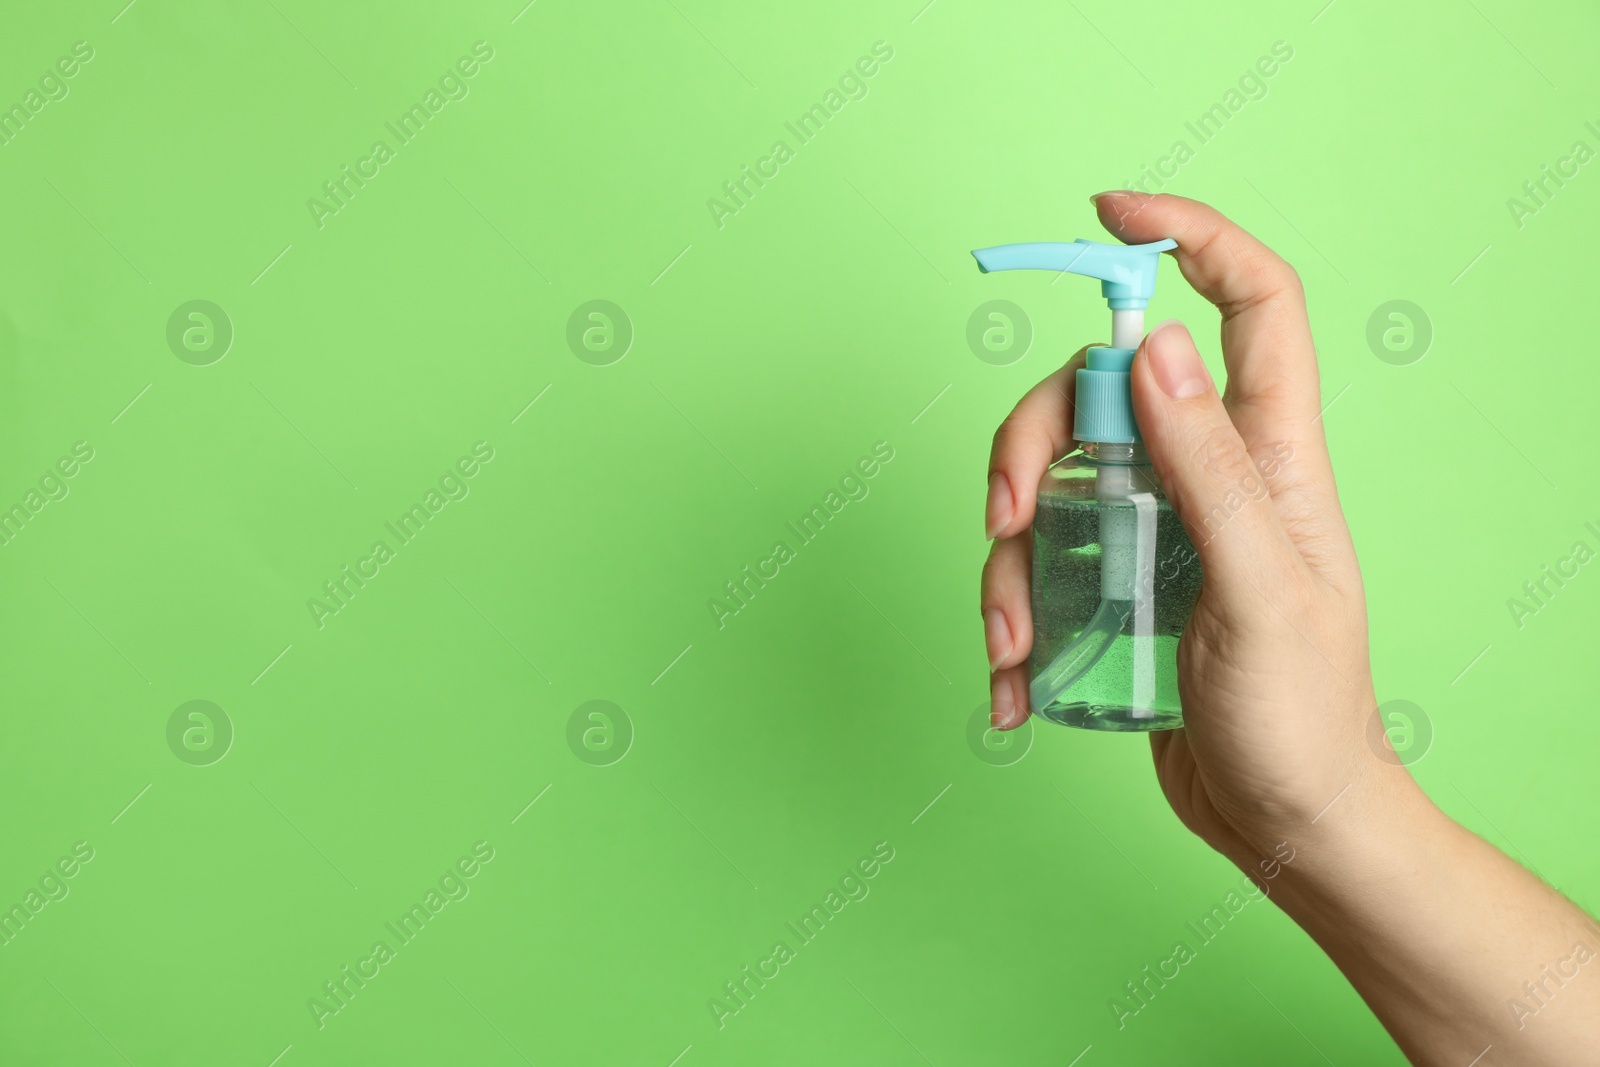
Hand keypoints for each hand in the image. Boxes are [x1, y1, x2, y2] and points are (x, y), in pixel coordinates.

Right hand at [981, 191, 1412, 865]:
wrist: (1283, 821)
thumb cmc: (1301, 716)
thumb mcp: (1259, 591)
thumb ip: (1211, 470)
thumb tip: (1156, 349)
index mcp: (1268, 455)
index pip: (1250, 305)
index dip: (1192, 237)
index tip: (1109, 212)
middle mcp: (1206, 474)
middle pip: (1097, 394)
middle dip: (1028, 445)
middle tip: (1004, 520)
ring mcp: (1155, 528)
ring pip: (1049, 483)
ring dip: (1009, 560)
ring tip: (1013, 644)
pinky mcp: (1114, 584)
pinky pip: (1040, 562)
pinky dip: (1012, 615)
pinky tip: (1014, 682)